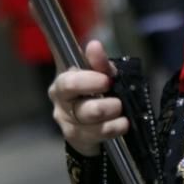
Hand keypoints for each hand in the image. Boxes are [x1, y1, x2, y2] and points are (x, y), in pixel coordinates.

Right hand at [48, 40, 125, 156]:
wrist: (89, 123)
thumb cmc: (93, 91)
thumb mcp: (98, 73)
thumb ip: (98, 62)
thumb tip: (94, 45)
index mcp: (62, 82)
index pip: (69, 81)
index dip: (88, 80)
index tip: (106, 80)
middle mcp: (61, 103)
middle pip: (80, 104)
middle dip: (104, 102)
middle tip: (116, 99)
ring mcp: (68, 123)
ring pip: (90, 120)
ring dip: (110, 112)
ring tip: (119, 108)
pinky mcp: (77, 138)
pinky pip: (99, 134)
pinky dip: (115, 127)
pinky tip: (123, 123)